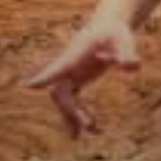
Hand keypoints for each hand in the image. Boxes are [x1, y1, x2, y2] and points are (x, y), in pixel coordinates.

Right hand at [26, 14, 140, 137]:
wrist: (108, 28)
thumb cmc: (115, 32)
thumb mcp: (124, 39)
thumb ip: (127, 53)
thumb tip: (132, 67)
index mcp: (76, 52)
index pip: (59, 66)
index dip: (46, 77)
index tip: (29, 86)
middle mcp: (68, 65)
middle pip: (61, 91)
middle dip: (71, 110)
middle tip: (90, 125)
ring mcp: (70, 74)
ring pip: (64, 100)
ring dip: (74, 118)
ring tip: (95, 132)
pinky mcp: (76, 81)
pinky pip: (72, 102)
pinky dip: (79, 116)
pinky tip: (94, 129)